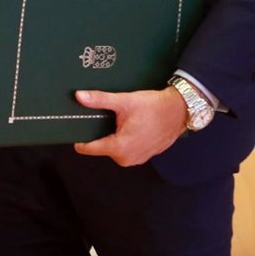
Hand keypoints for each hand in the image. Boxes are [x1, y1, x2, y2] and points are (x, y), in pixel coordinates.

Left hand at [71, 87, 187, 166]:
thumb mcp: (124, 101)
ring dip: (114, 135)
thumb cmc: (154, 107)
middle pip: (101, 146)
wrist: (179, 110)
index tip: (74, 128)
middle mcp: (127, 158)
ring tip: (119, 120)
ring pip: (114, 147)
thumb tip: (79, 96)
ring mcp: (137, 159)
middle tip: (104, 117)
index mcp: (119, 148)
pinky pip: (126, 148)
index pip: (88, 148)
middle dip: (100, 133)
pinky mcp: (144, 155)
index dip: (79, 137)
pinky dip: (125, 138)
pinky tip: (130, 125)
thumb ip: (100, 100)